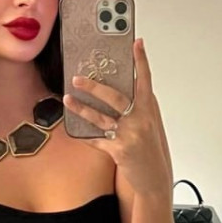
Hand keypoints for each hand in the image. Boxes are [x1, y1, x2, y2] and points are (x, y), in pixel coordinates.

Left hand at [62, 38, 172, 196]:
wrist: (154, 179)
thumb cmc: (150, 150)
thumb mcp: (150, 125)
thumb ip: (139, 108)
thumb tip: (120, 92)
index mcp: (149, 109)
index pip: (145, 80)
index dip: (141, 61)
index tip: (137, 43)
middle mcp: (141, 120)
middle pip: (115, 97)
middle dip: (94, 87)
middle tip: (77, 78)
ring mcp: (130, 135)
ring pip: (101, 117)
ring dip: (82, 108)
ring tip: (68, 100)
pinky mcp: (120, 151)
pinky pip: (97, 140)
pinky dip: (85, 135)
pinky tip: (75, 130)